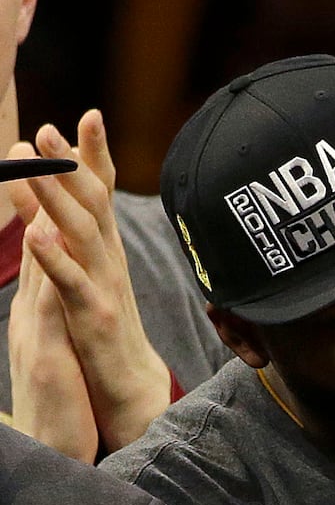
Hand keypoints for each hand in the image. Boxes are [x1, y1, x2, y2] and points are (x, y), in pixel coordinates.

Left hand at [7, 111, 171, 452]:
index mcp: (105, 251)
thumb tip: (33, 185)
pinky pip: (74, 286)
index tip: (87, 115)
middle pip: (94, 205)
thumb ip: (54, 228)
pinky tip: (37, 236)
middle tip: (51, 127)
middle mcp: (110, 263)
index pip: (100, 194)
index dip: (95, 155)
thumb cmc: (102, 331)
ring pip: (83, 237)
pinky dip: (57, 260)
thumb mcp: (78, 274)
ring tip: (34, 166)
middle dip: (74, 164)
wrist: (131, 390)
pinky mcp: (95, 320)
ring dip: (57, 199)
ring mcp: (105, 290)